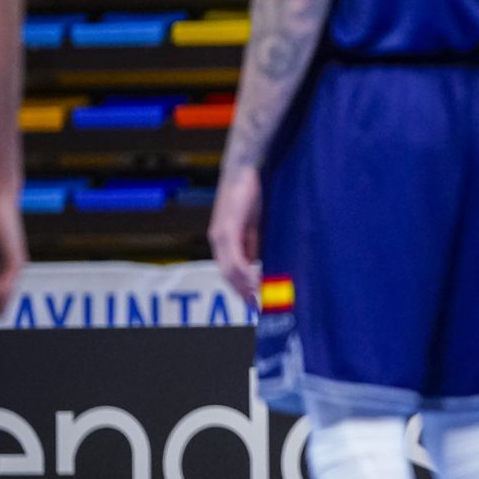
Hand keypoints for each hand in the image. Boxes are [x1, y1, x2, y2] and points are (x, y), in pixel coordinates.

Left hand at [209, 165, 262, 301]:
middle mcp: (218, 241)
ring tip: (260, 297)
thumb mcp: (252, 226)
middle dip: (243, 293)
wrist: (242, 170)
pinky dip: (246, 272)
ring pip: (230, 270)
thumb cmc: (249, 195)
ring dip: (246, 286)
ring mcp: (221, 236)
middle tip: (257, 307)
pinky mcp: (228, 229)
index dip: (241, 289)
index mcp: (223, 241)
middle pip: (228, 276)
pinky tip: (256, 279)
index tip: (254, 303)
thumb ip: (252, 244)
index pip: (229, 272)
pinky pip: (235, 257)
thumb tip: (258, 264)